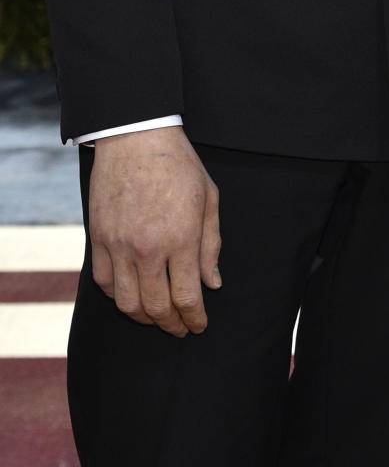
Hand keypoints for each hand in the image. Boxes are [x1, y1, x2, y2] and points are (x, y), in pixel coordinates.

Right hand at [87, 126, 221, 334]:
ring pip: (127, 303)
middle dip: (171, 325)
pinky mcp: (98, 239)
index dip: (195, 319)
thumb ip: (211, 245)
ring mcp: (119, 246)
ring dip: (143, 317)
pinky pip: (105, 283)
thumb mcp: (209, 199)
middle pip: (156, 307)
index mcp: (181, 238)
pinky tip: (132, 296)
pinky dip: (118, 297)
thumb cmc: (179, 165)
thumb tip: (212, 284)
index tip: (199, 325)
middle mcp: (148, 248)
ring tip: (157, 318)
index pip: (187, 297)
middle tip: (181, 329)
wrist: (136, 137)